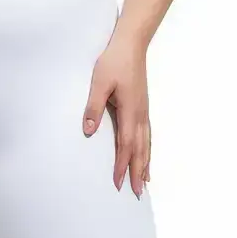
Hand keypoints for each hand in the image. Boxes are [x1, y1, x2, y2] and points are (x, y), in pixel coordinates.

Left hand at [82, 32, 151, 195]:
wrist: (131, 44)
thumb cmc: (114, 61)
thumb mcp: (99, 83)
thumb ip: (93, 107)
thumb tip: (88, 131)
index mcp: (129, 111)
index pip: (126, 145)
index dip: (122, 165)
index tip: (118, 183)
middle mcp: (140, 114)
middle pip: (140, 149)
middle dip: (138, 172)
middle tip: (137, 193)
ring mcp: (144, 111)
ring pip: (146, 143)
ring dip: (146, 164)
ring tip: (146, 182)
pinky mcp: (143, 106)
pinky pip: (147, 134)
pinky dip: (148, 149)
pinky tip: (146, 154)